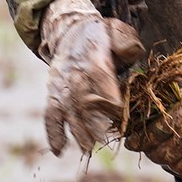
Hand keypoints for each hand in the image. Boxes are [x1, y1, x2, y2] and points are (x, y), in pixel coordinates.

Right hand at [40, 0, 144, 155]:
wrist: (69, 31)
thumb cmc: (101, 36)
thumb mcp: (117, 30)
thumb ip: (126, 42)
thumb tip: (131, 53)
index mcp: (92, 53)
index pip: (99, 73)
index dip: (107, 91)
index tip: (119, 110)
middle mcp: (74, 70)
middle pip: (81, 96)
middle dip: (91, 118)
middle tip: (103, 138)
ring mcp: (61, 84)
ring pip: (66, 109)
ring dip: (76, 129)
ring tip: (87, 148)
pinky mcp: (53, 94)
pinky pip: (50, 113)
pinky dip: (53, 132)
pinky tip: (59, 151)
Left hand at [125, 43, 181, 181]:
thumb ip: (166, 108)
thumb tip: (139, 119)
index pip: (151, 135)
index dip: (137, 140)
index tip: (131, 142)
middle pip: (160, 155)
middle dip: (153, 150)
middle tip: (152, 146)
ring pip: (175, 168)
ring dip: (170, 161)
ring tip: (174, 150)